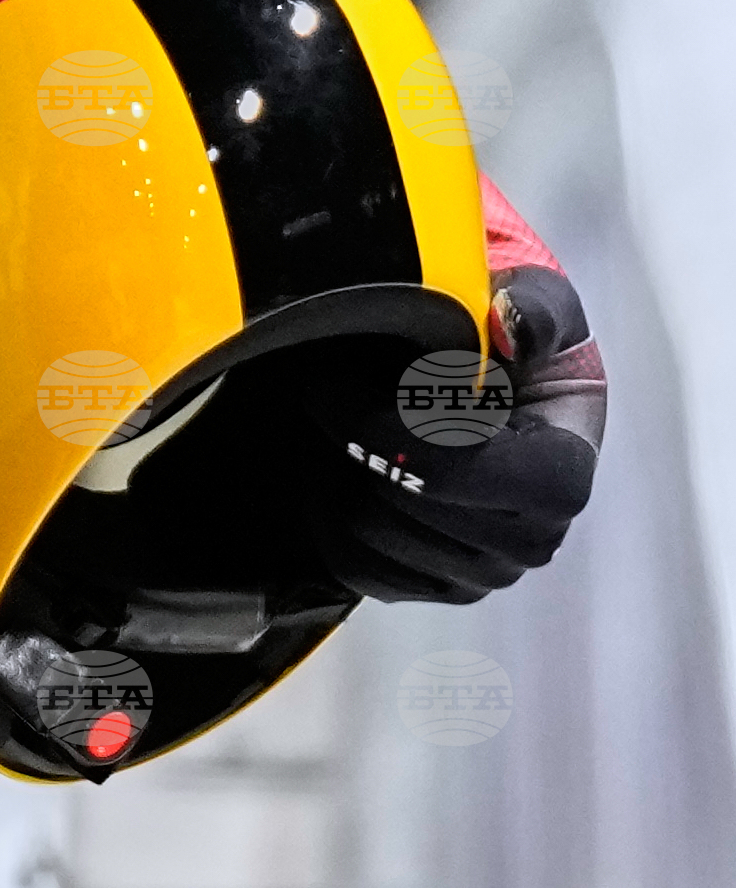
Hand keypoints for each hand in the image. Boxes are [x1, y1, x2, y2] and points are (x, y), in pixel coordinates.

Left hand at [292, 267, 605, 603]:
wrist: (502, 385)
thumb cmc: (517, 341)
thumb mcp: (534, 300)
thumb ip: (528, 306)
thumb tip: (508, 324)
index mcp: (559, 477)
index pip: (447, 473)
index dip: (379, 430)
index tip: (332, 382)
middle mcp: (529, 542)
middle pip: (395, 504)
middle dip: (352, 441)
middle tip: (331, 387)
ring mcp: (482, 575)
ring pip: (365, 533)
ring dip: (339, 469)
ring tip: (345, 420)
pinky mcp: (436, 586)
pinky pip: (353, 563)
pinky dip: (329, 510)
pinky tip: (342, 460)